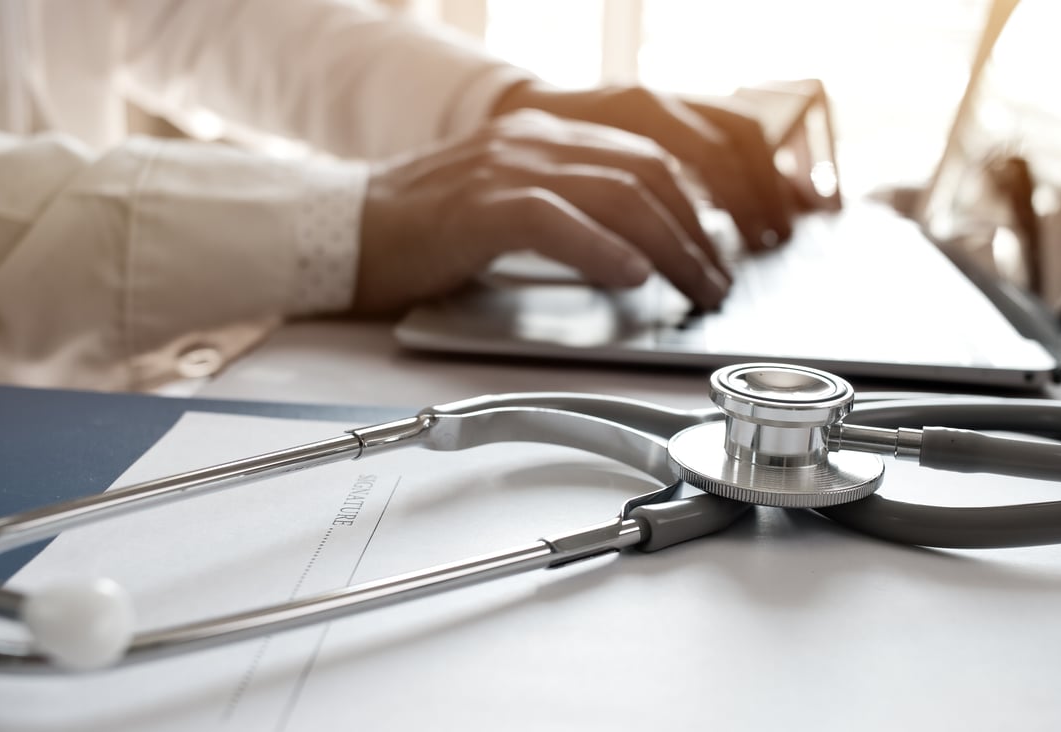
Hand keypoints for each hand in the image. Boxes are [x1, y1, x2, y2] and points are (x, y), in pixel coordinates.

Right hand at [352, 110, 729, 314]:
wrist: (342, 232)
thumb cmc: (422, 234)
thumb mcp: (508, 207)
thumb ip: (568, 214)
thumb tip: (636, 255)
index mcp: (543, 138)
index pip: (645, 157)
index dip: (695, 205)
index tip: (718, 250)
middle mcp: (532, 142)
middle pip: (647, 174)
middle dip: (697, 232)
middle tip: (718, 281)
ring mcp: (505, 169)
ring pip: (618, 194)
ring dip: (672, 248)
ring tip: (695, 288)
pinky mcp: (478, 207)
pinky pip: (556, 220)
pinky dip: (602, 249)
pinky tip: (632, 278)